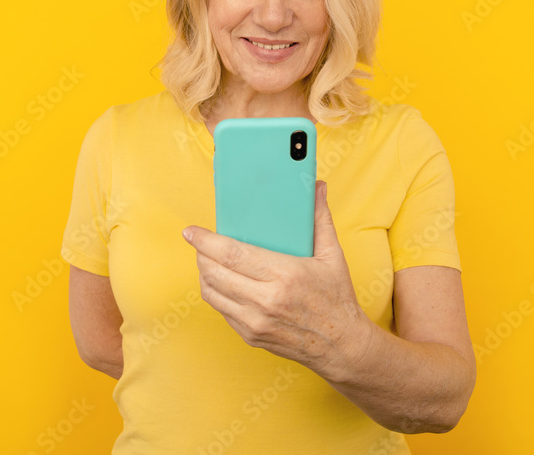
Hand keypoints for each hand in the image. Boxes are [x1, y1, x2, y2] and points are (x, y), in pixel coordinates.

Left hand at [182, 180, 372, 379]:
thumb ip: (320, 218)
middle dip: (200, 254)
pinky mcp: (250, 335)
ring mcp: (255, 321)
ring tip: (206, 260)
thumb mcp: (332, 256)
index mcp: (284, 275)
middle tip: (198, 242)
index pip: (232, 254)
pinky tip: (220, 281)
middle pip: (215, 272)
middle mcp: (266, 300)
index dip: (206, 241)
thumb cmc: (336, 299)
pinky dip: (215, 293)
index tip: (191, 231)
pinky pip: (221, 310)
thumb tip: (316, 187)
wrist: (341, 346)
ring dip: (204, 273)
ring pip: (211, 293)